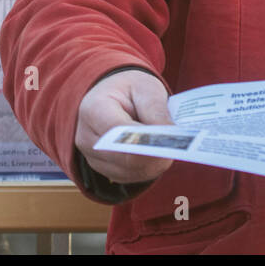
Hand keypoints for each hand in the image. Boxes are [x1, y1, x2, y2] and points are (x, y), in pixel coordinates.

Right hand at [75, 70, 174, 184]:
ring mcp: (93, 158)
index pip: (117, 133)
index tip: (169, 139)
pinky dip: (148, 168)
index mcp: (93, 110)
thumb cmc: (130, 89)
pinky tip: (158, 154)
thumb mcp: (146, 88)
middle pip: (124, 158)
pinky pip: (130, 177)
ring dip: (153, 163)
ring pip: (129, 172)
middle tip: (177, 146)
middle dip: (153, 154)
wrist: (114, 95)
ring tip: (168, 146)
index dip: (143, 139)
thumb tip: (170, 135)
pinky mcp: (104, 170)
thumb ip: (156, 110)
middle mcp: (87, 138)